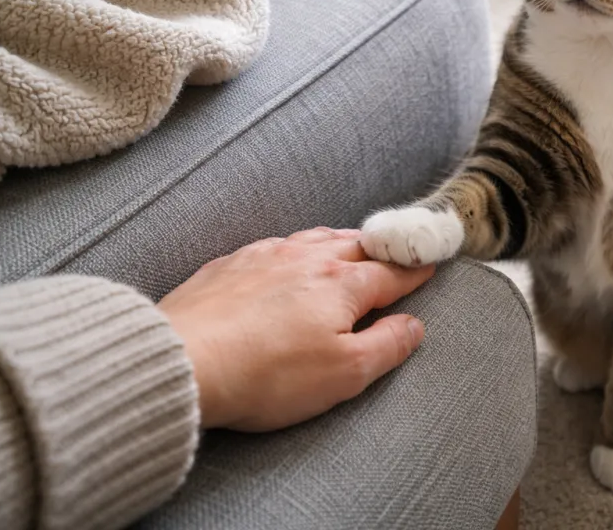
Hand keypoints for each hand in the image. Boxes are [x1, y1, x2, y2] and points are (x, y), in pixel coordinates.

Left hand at [158, 228, 434, 430]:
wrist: (182, 361)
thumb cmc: (266, 375)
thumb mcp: (344, 374)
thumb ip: (387, 346)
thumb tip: (413, 326)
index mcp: (343, 285)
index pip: (391, 273)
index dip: (414, 271)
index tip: (430, 265)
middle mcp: (308, 259)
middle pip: (357, 246)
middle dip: (381, 249)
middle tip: (397, 250)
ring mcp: (266, 256)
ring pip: (316, 238)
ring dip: (341, 241)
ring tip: (351, 246)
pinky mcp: (230, 264)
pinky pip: (275, 244)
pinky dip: (296, 247)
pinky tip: (290, 257)